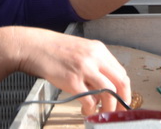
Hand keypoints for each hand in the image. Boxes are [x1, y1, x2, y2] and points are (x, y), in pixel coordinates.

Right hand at [9, 27, 129, 115]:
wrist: (35, 47)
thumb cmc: (56, 51)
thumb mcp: (82, 51)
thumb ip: (95, 66)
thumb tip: (105, 89)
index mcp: (99, 50)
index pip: (121, 72)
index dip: (125, 90)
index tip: (123, 100)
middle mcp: (95, 58)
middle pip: (120, 82)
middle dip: (122, 100)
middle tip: (118, 112)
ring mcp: (84, 68)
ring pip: (108, 92)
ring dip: (108, 107)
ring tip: (103, 114)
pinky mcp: (72, 80)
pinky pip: (89, 99)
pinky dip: (91, 108)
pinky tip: (87, 110)